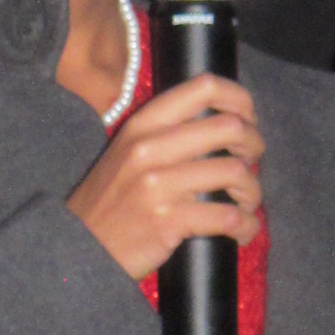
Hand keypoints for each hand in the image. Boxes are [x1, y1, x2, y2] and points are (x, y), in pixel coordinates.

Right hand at [66, 74, 262, 279]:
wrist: (79, 247)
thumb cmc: (111, 201)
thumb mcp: (127, 153)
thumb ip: (165, 134)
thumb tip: (222, 124)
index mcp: (142, 124)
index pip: (203, 87)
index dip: (239, 98)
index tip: (248, 118)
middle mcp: (150, 148)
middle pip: (230, 127)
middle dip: (254, 145)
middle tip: (251, 161)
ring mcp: (158, 185)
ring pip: (235, 172)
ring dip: (252, 190)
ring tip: (246, 202)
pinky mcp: (168, 222)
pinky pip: (228, 217)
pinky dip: (246, 225)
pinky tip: (242, 231)